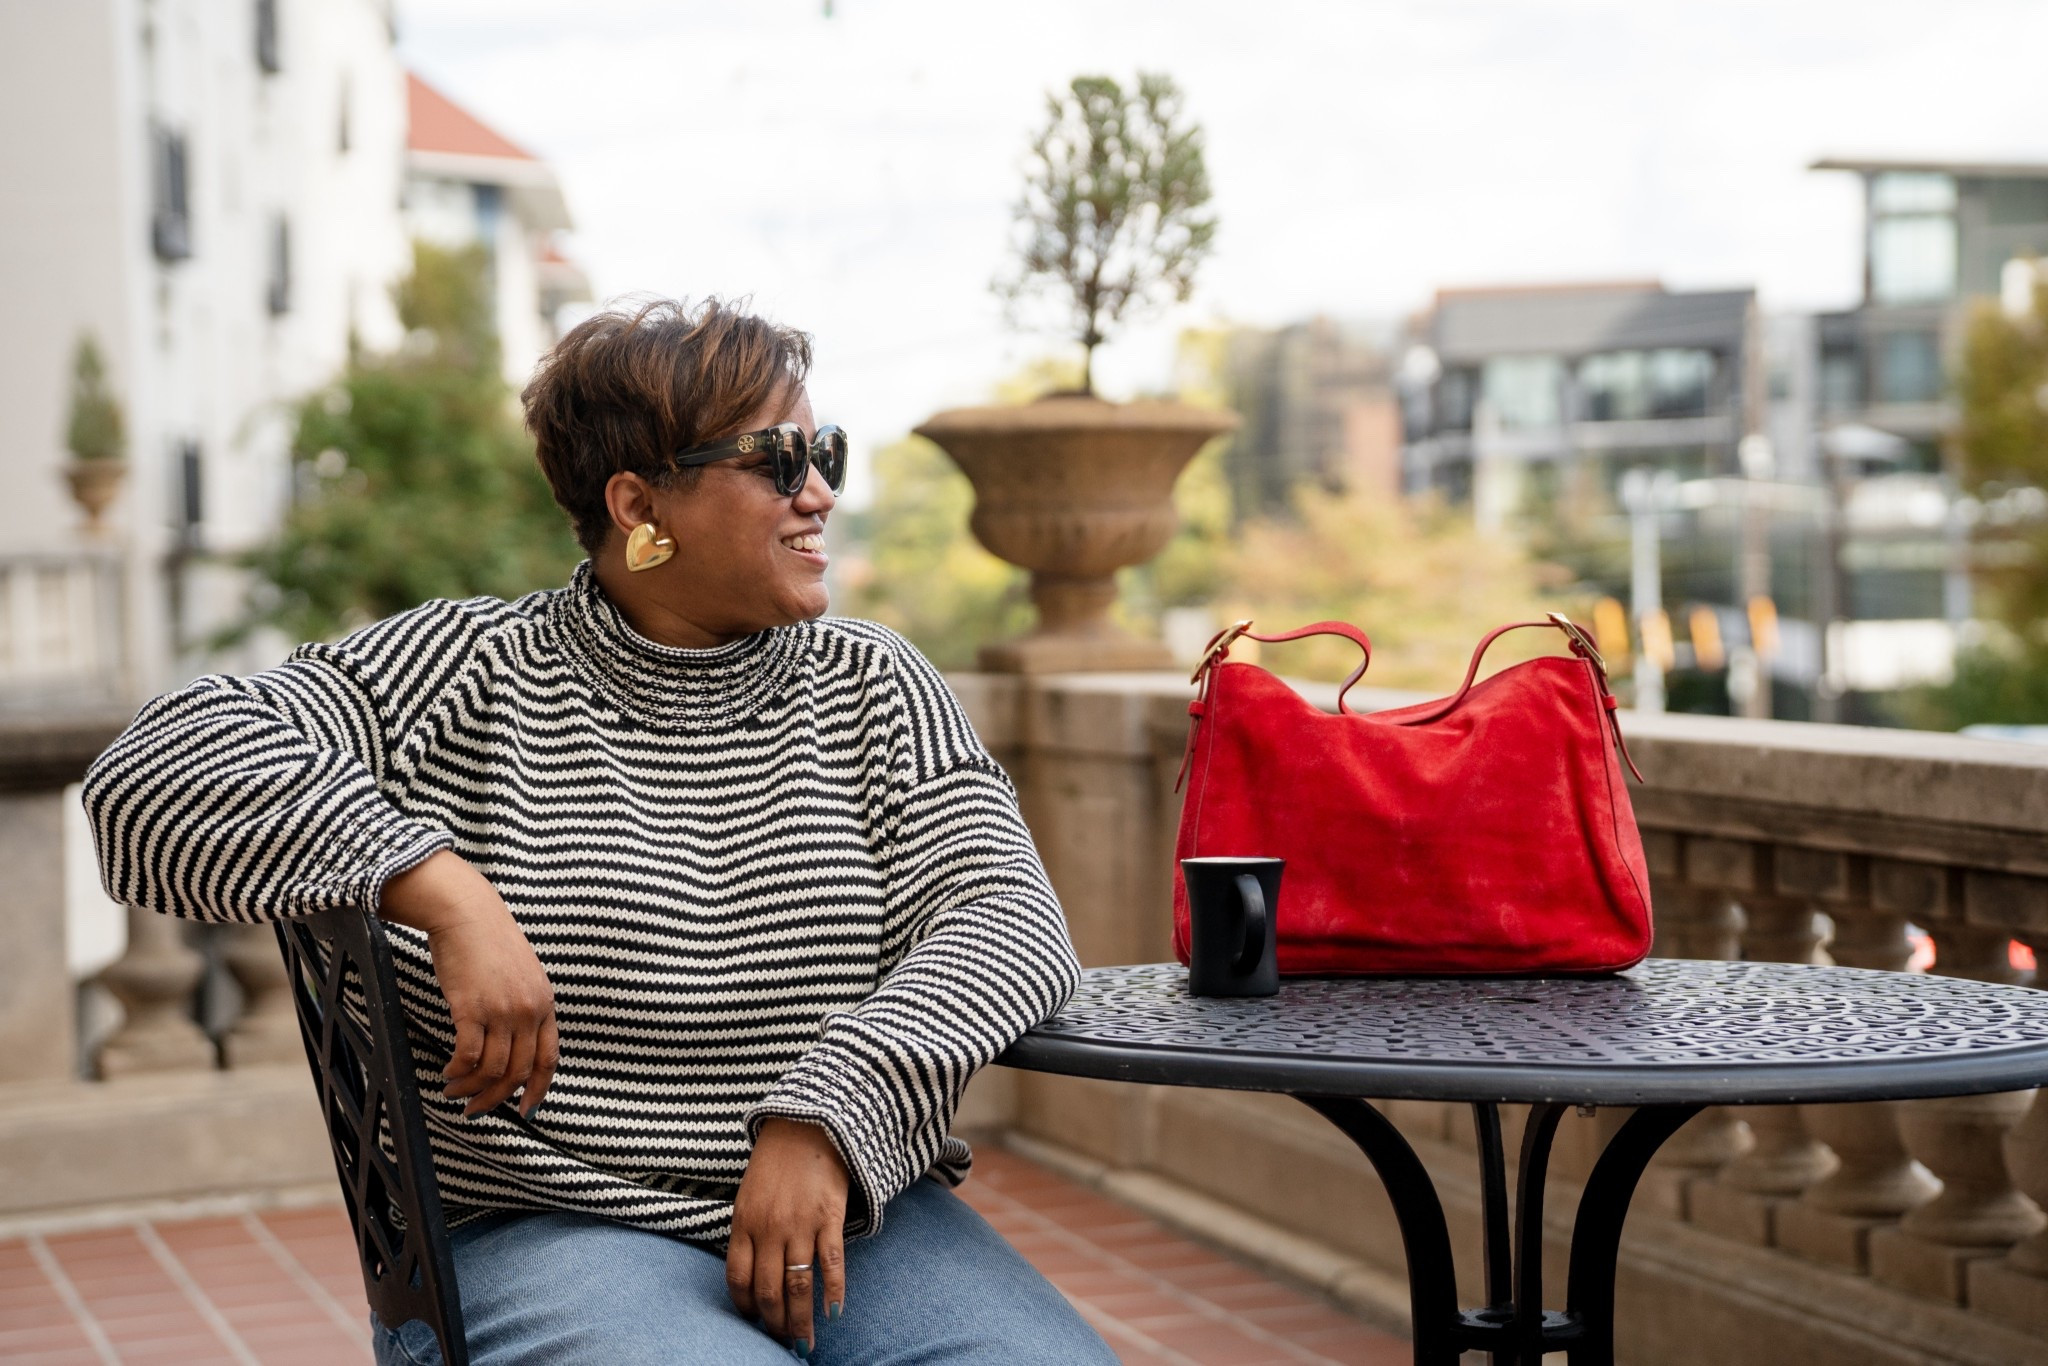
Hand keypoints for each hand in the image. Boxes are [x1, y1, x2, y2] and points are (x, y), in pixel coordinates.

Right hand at [379, 850, 558, 1118]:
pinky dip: (456, 1072)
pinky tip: (446, 1073)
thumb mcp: (523, 975)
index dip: (538, 1090)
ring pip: (491, 1070)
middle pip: (518, 1072)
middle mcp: (528, 1010)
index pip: (549, 1059)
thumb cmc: (490, 943)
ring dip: (470, 1089)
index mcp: (545, 1003)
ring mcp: (501, 1010)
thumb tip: (515, 1044)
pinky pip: (467, 1056)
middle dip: (495, 1099)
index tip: (526, 1110)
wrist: (468, 913)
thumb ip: (526, 1007)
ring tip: (454, 1091)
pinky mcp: (471, 1009)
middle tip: (475, 1110)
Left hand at [727, 1118, 849, 1354]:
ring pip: (798, 1285)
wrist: (808, 1124)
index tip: (755, 1322)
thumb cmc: (777, 1161)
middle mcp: (768, 1228)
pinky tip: (833, 1312)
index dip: (746, 1307)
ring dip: (801, 1320)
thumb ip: (749, 1232)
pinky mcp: (829, 1218)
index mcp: (743, 1222)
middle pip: (769, 1290)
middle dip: (775, 1324)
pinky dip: (833, 1293)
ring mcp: (800, 1224)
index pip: (738, 1279)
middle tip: (783, 1342)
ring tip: (805, 1342)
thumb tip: (753, 1273)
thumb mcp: (749, 1195)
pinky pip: (831, 1265)